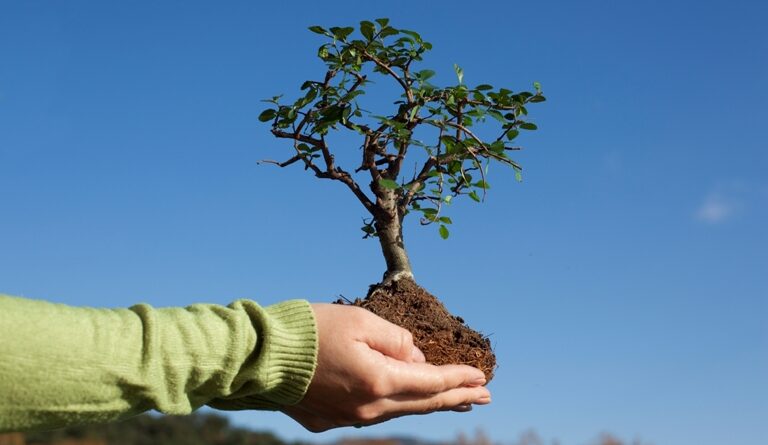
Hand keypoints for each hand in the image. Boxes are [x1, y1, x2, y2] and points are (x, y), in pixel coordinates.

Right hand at [281, 304, 490, 431]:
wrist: (258, 355)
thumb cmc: (309, 329)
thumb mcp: (360, 320)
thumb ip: (396, 340)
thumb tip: (417, 359)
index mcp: (378, 381)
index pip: (431, 383)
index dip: (460, 379)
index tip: (483, 377)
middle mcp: (367, 408)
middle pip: (422, 404)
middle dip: (456, 398)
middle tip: (485, 396)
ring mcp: (347, 418)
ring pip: (398, 411)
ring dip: (428, 403)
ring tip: (453, 400)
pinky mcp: (327, 420)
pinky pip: (371, 413)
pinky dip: (394, 404)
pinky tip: (403, 400)